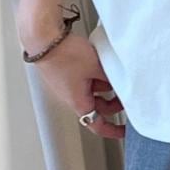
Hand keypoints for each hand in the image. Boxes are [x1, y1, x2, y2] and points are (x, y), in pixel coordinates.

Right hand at [17, 0, 125, 141]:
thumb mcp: (96, 67)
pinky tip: (102, 63)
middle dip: (113, 104)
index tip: (123, 131)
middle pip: (97, 107)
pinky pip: (84, 80)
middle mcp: (70, 96)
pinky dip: (95, 76)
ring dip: (104, 86)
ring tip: (114, 74)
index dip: (113, 130)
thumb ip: (110, 77)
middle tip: (126, 96)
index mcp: (78, 102)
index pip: (97, 125)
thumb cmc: (64, 54)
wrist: (43, 38)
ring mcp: (67, 84)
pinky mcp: (64, 72)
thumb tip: (121, 82)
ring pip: (91, 91)